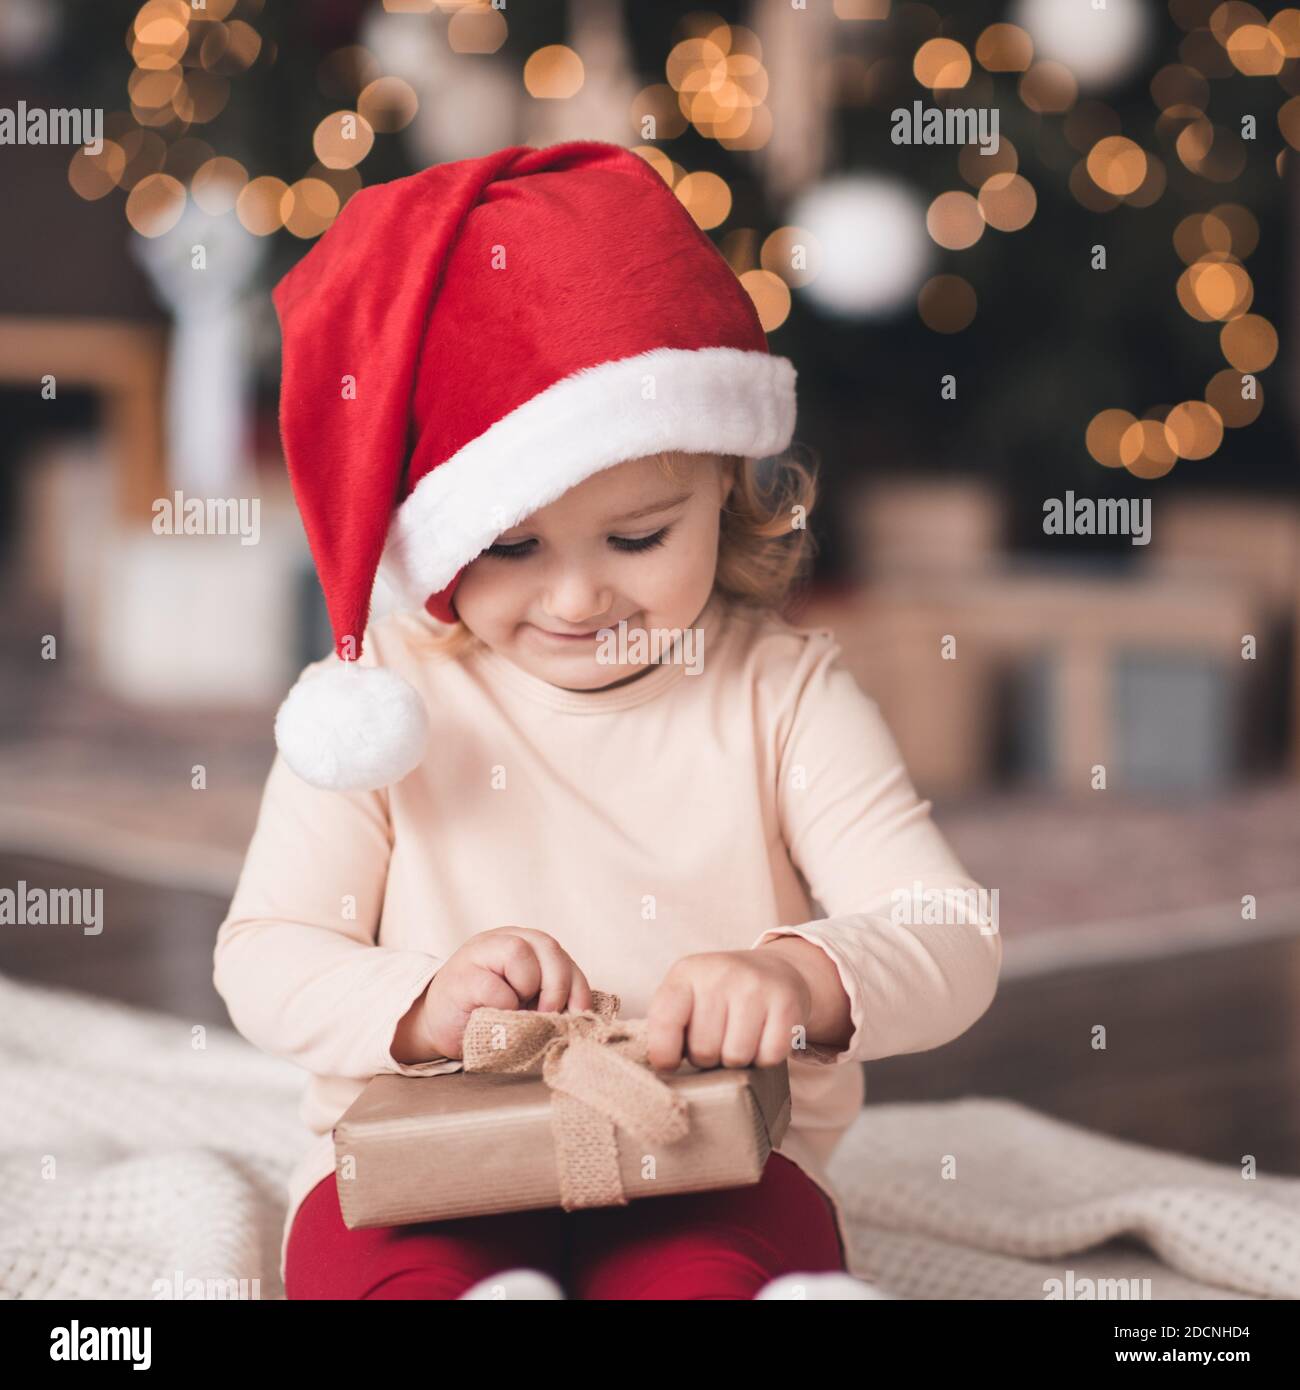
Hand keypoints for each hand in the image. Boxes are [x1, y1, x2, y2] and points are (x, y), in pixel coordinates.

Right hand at [392, 926, 592, 1062]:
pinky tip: (492, 1015)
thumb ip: (547, 997)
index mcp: (525, 944)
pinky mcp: (462, 975)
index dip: (576, 986)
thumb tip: (577, 1015)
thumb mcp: (525, 1002)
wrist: (436, 1025)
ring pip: (521, 953)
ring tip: (515, 1009)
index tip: (578, 1013)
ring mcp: (480, 952)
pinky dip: (502, 1007)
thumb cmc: (487, 1014)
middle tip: (548, 1014)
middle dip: (557, 986)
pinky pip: (495, 987)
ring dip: (526, 989)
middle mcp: (504, 939)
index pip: (562, 956)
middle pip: (548, 946)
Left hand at [644, 950, 810, 1072]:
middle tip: (715, 1041)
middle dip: (707, 1058)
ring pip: (736, 1057)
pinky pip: (769, 1057)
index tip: (670, 1062)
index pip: (665, 1020)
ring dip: (735, 1060)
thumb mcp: (686, 995)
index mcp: (686, 972)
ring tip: (737, 1038)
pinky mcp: (786, 1003)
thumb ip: (666, 1025)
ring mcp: (756, 986)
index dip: (664, 1053)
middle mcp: (721, 974)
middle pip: (704, 1050)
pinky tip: (761, 1037)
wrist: (773, 970)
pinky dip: (764, 1058)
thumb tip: (660, 1068)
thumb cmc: (719, 995)